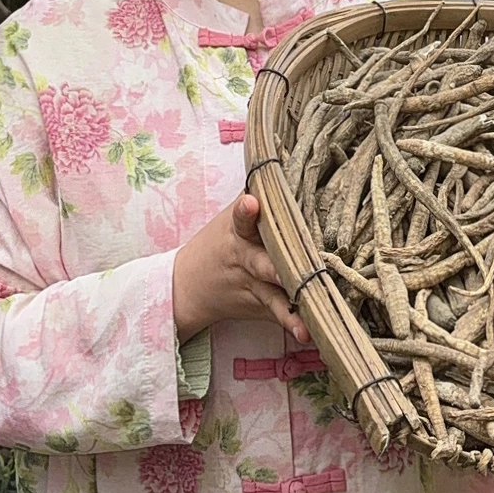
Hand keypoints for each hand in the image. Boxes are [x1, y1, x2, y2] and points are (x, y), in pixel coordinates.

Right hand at [173, 193, 309, 343]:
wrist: (185, 287)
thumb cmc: (221, 241)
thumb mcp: (233, 217)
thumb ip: (264, 197)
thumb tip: (298, 158)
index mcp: (238, 230)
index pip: (241, 218)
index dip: (246, 211)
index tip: (250, 203)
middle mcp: (245, 258)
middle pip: (261, 262)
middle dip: (276, 266)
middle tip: (288, 269)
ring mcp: (252, 286)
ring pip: (273, 296)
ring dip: (291, 307)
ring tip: (307, 320)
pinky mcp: (259, 306)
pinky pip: (278, 315)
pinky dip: (293, 324)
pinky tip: (308, 333)